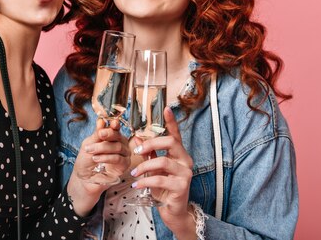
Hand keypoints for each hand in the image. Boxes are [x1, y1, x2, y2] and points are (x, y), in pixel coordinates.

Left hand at [66, 118, 130, 215]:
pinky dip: (106, 157)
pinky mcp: (124, 166)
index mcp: (112, 137)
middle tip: (100, 134)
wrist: (84, 178)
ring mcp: (124, 155)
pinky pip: (118, 159)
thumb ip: (96, 134)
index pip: (116, 128)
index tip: (112, 122)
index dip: (115, 125)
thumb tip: (101, 121)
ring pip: (118, 147)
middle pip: (118, 136)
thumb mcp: (88, 144)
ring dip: (103, 148)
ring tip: (91, 151)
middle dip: (108, 134)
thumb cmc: (86, 161)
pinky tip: (96, 158)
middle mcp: (120, 144)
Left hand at [130, 107, 196, 238]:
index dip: (171, 121)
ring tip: (134, 174)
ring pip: (163, 161)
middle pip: (170, 142)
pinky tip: (137, 185)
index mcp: (179, 154)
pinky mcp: (181, 186)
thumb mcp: (153, 169)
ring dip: (144, 167)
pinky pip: (160, 179)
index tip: (166, 108)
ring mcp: (185, 173)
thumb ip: (148, 154)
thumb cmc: (163, 188)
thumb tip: (137, 137)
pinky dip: (145, 181)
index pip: (176, 134)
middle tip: (136, 152)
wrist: (172, 211)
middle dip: (150, 144)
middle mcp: (186, 160)